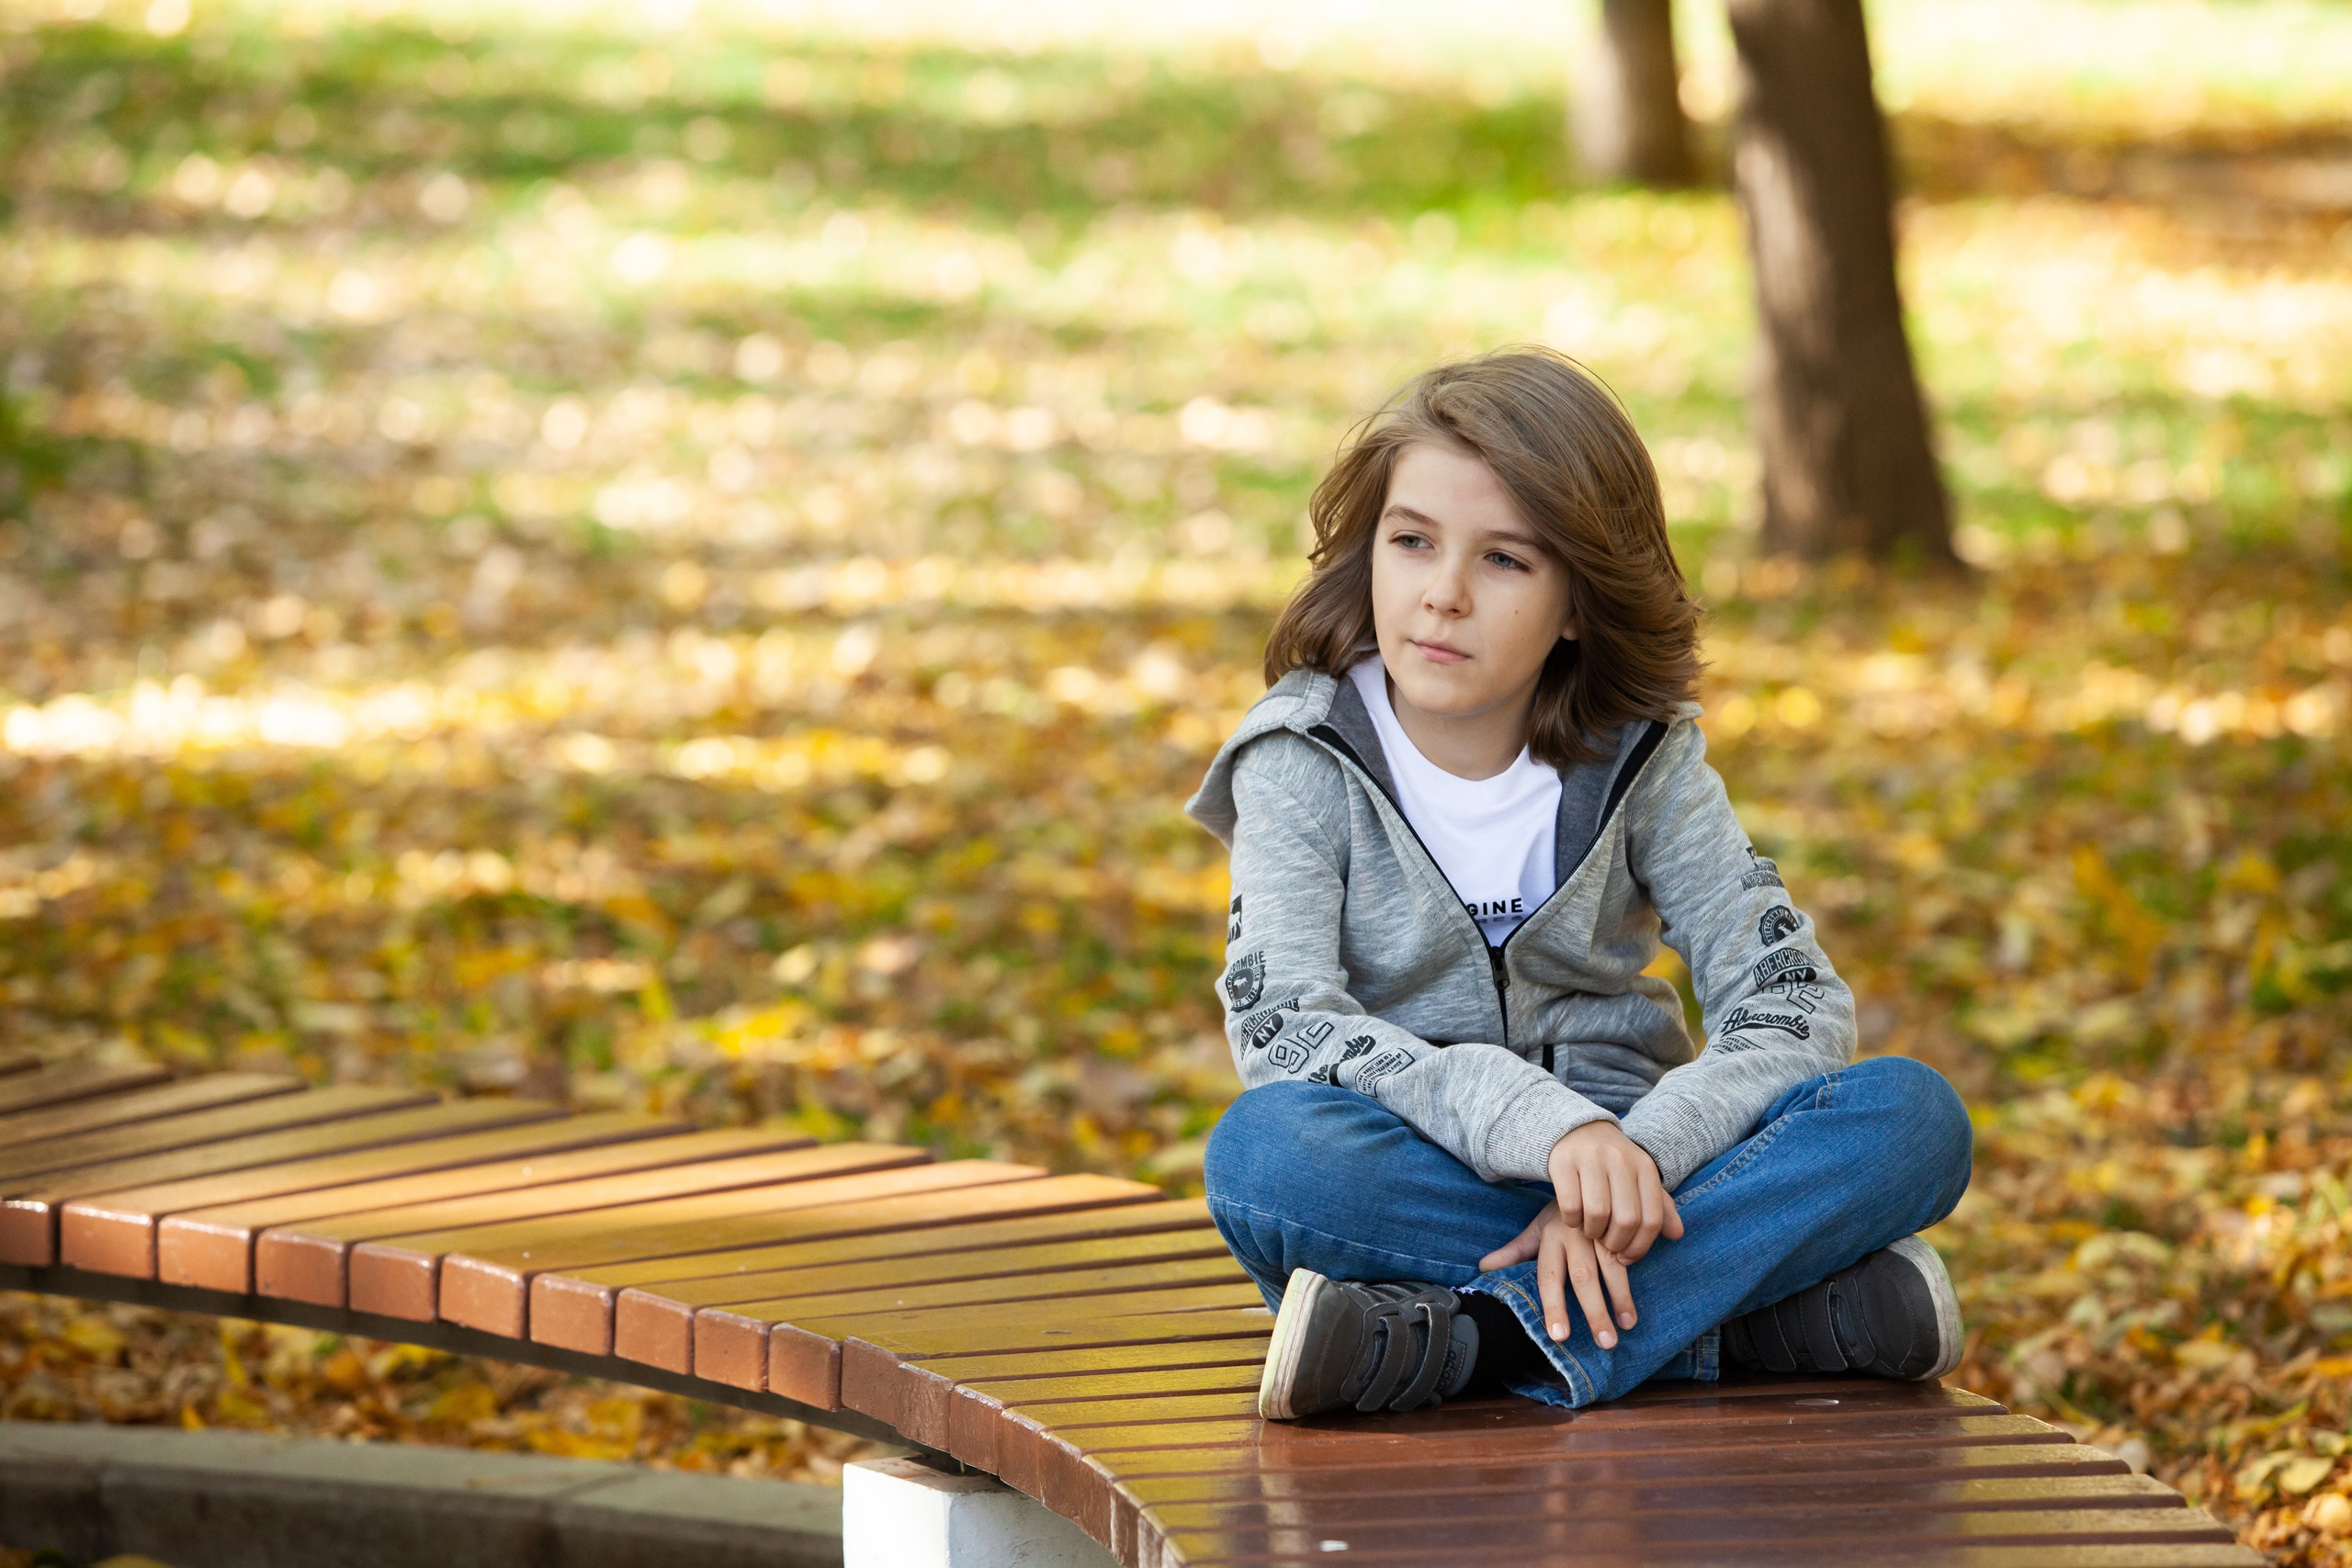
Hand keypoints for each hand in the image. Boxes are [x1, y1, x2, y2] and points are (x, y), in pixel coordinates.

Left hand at [1477, 1123, 1682, 1348]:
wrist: (1586, 1166)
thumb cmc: (1561, 1212)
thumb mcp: (1536, 1228)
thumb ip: (1515, 1251)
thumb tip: (1483, 1267)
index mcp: (1551, 1238)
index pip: (1549, 1278)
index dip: (1553, 1307)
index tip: (1559, 1337)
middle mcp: (1575, 1235)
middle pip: (1582, 1278)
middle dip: (1594, 1312)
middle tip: (1605, 1343)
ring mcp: (1601, 1228)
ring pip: (1612, 1267)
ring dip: (1621, 1298)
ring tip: (1628, 1325)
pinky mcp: (1623, 1219)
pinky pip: (1632, 1247)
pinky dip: (1637, 1270)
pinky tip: (1644, 1288)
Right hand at [1544, 1120, 1681, 1261]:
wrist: (1577, 1130)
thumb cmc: (1613, 1165)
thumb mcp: (1640, 1179)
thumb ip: (1660, 1207)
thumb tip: (1677, 1234)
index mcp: (1645, 1167)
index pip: (1652, 1219)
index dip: (1640, 1247)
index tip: (1626, 1257)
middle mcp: (1621, 1160)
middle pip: (1626, 1220)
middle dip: (1615, 1243)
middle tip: (1606, 1245)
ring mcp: (1591, 1158)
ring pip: (1597, 1214)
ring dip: (1592, 1233)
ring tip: (1590, 1231)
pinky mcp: (1564, 1162)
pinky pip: (1570, 1206)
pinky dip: (1572, 1221)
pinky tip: (1573, 1219)